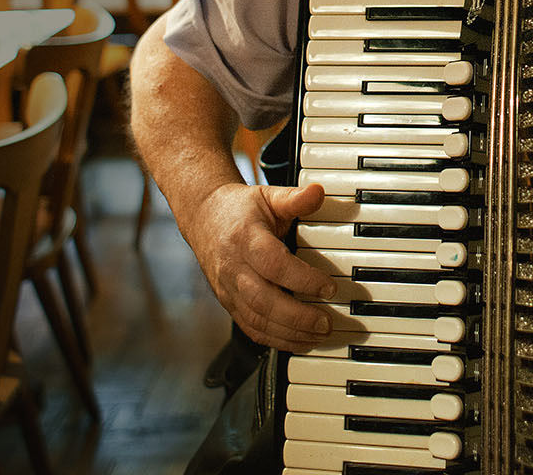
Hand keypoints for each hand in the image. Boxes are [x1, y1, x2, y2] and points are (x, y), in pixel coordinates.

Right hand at [188, 181, 335, 351]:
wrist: (203, 219)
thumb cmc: (240, 209)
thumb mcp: (268, 196)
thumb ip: (294, 198)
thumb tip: (318, 191)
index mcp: (245, 239)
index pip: (274, 265)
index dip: (302, 279)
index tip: (329, 287)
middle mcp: (233, 268)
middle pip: (263, 301)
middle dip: (297, 317)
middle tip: (327, 322)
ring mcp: (228, 289)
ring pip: (256, 320)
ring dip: (290, 333)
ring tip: (318, 335)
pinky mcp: (228, 303)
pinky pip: (250, 328)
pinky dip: (276, 339)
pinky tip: (299, 341)